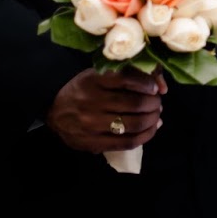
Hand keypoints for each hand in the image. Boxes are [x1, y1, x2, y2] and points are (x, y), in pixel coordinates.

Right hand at [45, 68, 166, 152]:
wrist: (54, 110)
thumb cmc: (84, 88)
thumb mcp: (100, 74)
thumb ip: (130, 73)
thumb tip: (162, 87)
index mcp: (93, 80)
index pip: (128, 79)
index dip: (148, 84)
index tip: (154, 87)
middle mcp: (92, 102)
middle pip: (137, 104)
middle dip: (154, 103)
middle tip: (156, 102)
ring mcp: (92, 125)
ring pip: (135, 124)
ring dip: (153, 119)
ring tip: (155, 114)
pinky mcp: (93, 143)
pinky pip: (127, 142)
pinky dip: (146, 135)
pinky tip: (151, 128)